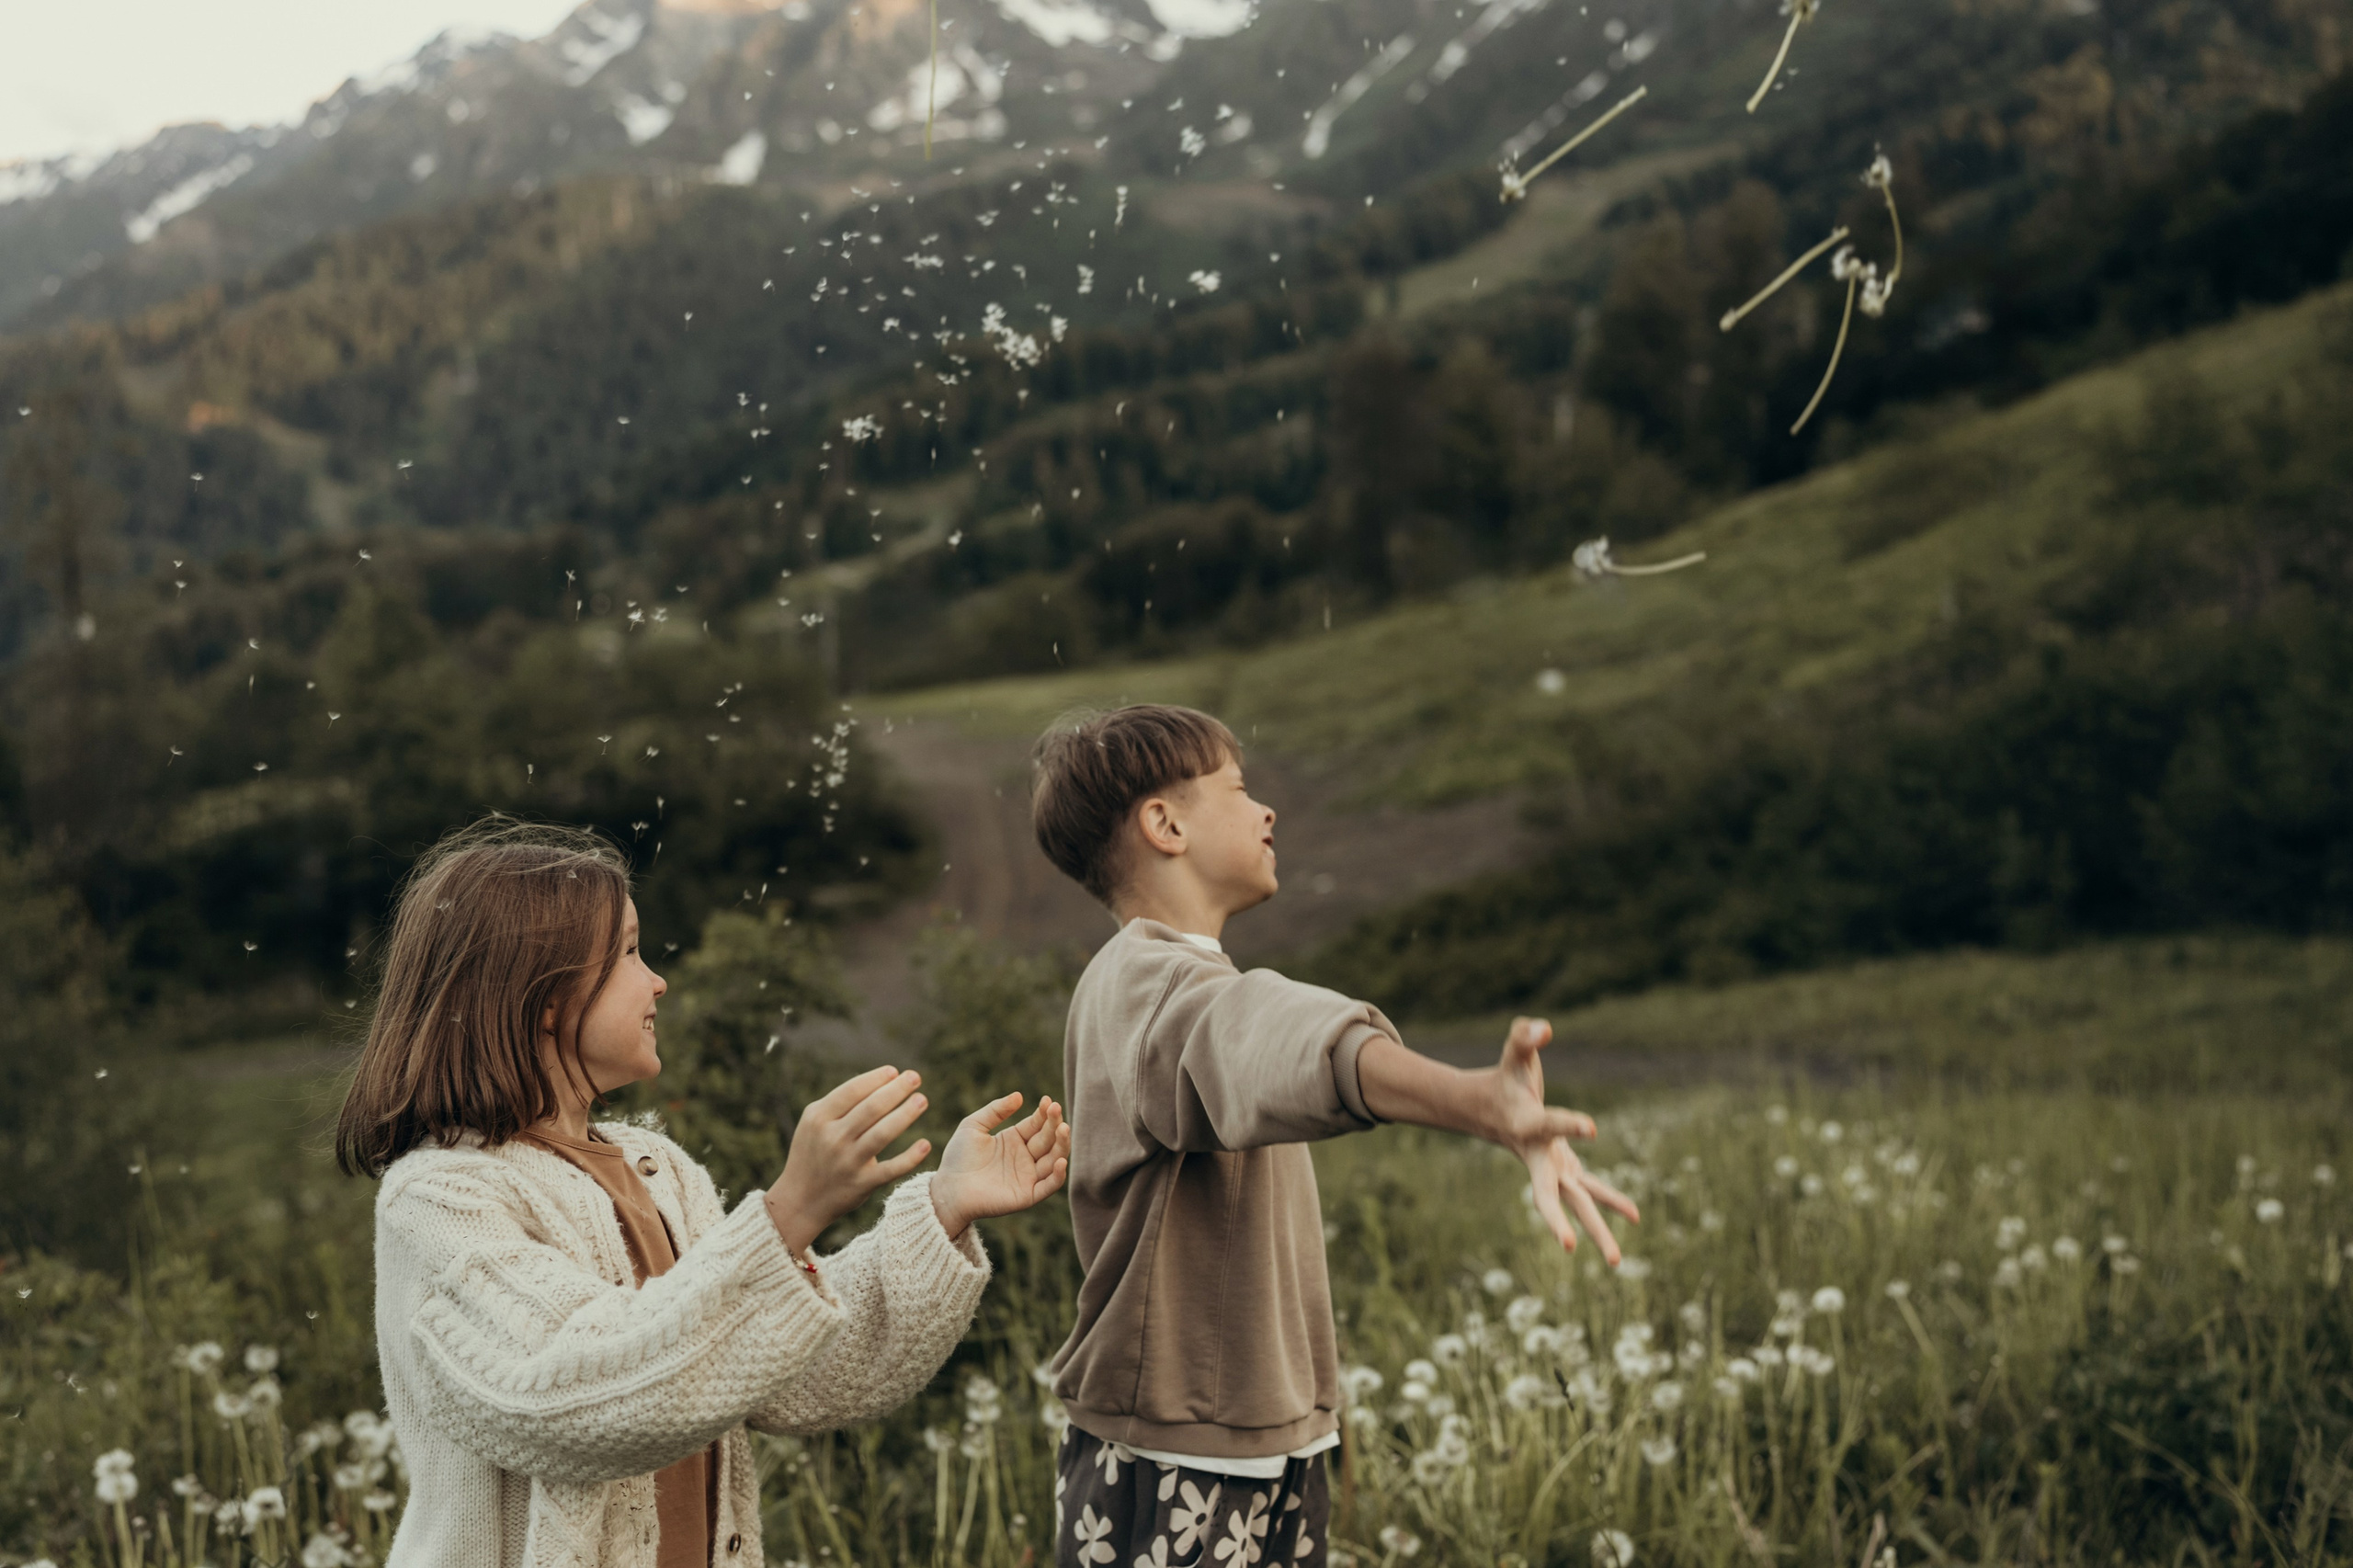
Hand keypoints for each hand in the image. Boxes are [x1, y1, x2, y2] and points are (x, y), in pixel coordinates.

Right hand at [765, 1066, 932, 1255]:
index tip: (895, 1071)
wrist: (800, 1201)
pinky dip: (910, 1158)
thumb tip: (880, 1081)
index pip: (852, 1091)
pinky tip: (925, 1144)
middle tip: (915, 1077)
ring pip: (882, 1133)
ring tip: (922, 1099)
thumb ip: (840, 1102)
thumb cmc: (813, 1152)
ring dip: (906, 1114)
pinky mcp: (861, 1184)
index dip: (876, 1078)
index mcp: (819, 1118)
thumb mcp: (814, 1123)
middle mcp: (832, 1138)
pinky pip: (890, 1169)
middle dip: (896, 1090)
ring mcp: (847, 1162)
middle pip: (871, 1108)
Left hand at [929, 1092, 1071, 1241]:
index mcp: (1014, 1140)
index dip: (1044, 1113)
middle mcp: (1025, 1157)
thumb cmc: (958, 1158)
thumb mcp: (973, 1126)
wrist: (949, 1188)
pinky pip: (1049, 1185)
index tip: (1047, 1101)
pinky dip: (1058, 1174)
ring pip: (1053, 1159)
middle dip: (1054, 1124)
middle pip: (1048, 1139)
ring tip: (1063, 1128)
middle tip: (1056, 1109)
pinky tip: (1061, 1160)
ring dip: (1062, 1144)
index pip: (1036, 1124)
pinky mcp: (1028, 1195)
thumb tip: (1019, 1096)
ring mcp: (1028, 1176)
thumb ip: (995, 1110)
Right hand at [1481, 1018, 1638, 1262]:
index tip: (1594, 1128)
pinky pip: (1589, 1190)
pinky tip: (1635, 1216)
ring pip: (1574, 1204)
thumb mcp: (1514, 1053)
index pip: (1551, 1125)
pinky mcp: (1563, 1169)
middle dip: (1558, 1220)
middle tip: (1570, 1247)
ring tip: (1617, 1262)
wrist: (1488, 1109)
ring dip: (1595, 1231)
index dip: (1570, 1125)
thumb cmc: (1506, 1077)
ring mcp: (1551, 1167)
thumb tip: (1544, 1028)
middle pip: (1548, 1193)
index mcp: (1528, 1125)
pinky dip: (1610, 1201)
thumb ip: (1525, 1035)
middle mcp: (1538, 1155)